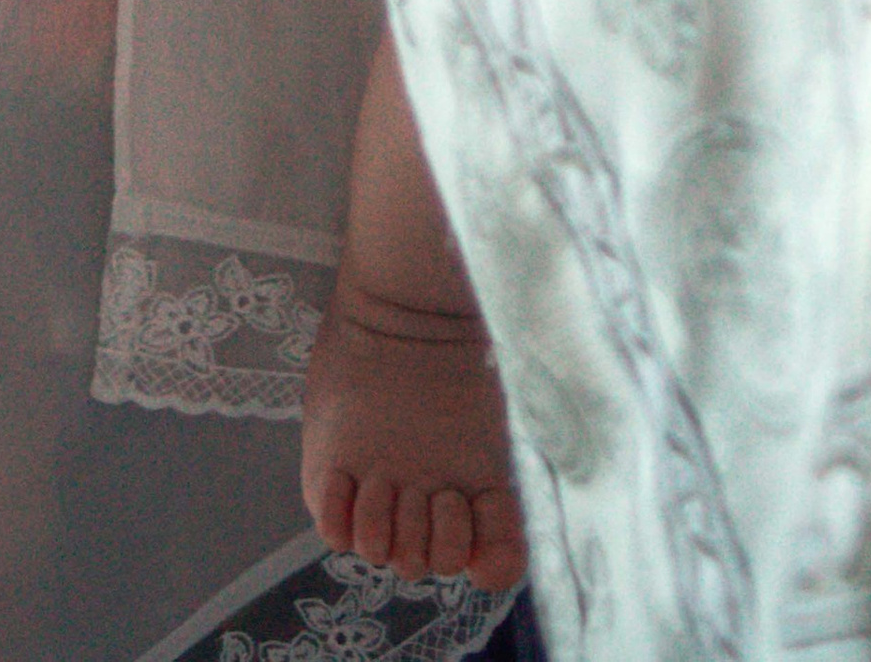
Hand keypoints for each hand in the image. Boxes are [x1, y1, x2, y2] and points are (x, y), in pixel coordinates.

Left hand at [301, 289, 525, 588]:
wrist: (403, 307)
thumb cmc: (462, 344)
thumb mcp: (511, 395)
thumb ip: (536, 438)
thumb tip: (538, 505)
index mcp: (479, 486)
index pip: (496, 561)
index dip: (491, 557)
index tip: (474, 504)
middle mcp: (430, 500)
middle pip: (433, 563)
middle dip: (435, 536)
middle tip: (434, 487)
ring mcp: (381, 492)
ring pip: (382, 555)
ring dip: (387, 528)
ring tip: (386, 478)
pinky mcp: (332, 477)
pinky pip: (333, 529)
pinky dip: (343, 516)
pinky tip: (351, 478)